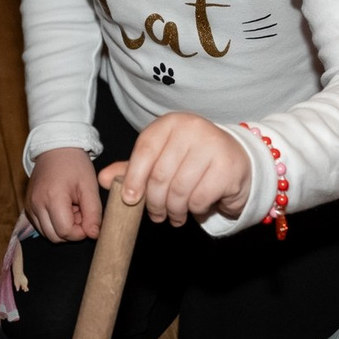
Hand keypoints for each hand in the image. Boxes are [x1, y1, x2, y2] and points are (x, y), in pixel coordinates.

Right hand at [27, 147, 101, 242]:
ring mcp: (30, 206)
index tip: (88, 219)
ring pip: (47, 233)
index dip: (81, 232)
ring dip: (62, 228)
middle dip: (71, 231)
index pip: (65, 232)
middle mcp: (36, 204)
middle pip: (54, 237)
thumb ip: (93, 213)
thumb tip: (94, 235)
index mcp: (53, 198)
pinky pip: (40, 225)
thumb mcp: (89, 187)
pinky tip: (62, 209)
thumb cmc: (75, 165)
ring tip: (72, 209)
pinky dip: (53, 223)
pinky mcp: (28, 206)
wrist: (56, 148)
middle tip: (81, 213)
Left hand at [99, 113, 251, 226]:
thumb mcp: (160, 160)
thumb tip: (102, 179)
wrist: (237, 161)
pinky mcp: (228, 166)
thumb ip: (132, 169)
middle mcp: (192, 128)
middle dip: (154, 202)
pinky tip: (197, 208)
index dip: (134, 177)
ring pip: (179, 190)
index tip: (129, 199)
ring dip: (174, 210)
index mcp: (170, 123)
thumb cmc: (192, 161)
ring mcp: (213, 145)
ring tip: (174, 215)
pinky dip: (195, 210)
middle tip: (156, 215)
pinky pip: (200, 198)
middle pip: (160, 174)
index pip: (145, 150)